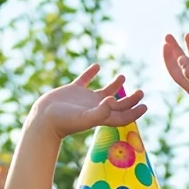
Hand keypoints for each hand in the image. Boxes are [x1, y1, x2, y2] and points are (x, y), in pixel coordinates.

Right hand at [31, 66, 145, 141]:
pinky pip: (85, 79)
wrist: (44, 119)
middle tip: (141, 92)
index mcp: (102, 116)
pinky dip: (91, 72)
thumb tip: (112, 101)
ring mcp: (85, 99)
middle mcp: (96, 108)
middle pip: (118, 104)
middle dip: (130, 99)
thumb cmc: (64, 122)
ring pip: (104, 91)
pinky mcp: (73, 90)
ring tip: (123, 77)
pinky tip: (97, 66)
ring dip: (114, 85)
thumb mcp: (85, 118)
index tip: (145, 105)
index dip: (135, 112)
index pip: (123, 116)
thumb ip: (100, 112)